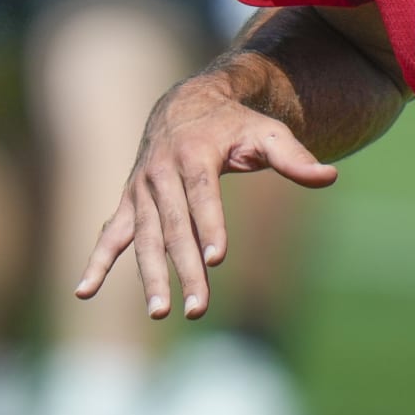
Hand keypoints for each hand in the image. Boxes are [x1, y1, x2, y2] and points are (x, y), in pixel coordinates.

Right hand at [75, 71, 338, 320]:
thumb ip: (295, 158)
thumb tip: (330, 176)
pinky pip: (111, 234)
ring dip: (149, 276)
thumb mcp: (267, 132)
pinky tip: (84, 291)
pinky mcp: (129, 203)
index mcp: (195, 154)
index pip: (202, 194)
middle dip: (184, 267)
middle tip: (197, 308)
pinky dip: (96, 261)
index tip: (216, 258)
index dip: (209, 224)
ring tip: (160, 310)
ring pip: (144, 238)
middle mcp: (162, 173)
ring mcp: (141, 190)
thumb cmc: (234, 124)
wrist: (183, 105)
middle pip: (174, 226)